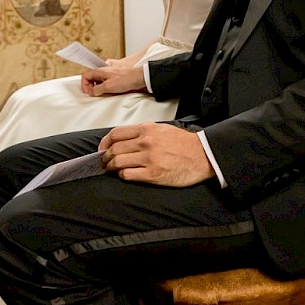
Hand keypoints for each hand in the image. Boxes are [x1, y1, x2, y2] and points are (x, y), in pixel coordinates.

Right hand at [80, 63, 146, 96]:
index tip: (88, 92)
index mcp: (100, 71)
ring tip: (100, 93)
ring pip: (97, 80)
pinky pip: (104, 82)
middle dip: (89, 86)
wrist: (137, 78)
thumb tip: (91, 92)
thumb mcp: (108, 87)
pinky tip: (107, 92)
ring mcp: (108, 74)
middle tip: (93, 94)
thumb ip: (97, 89)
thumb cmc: (124, 80)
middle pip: (90, 78)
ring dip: (97, 87)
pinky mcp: (113, 78)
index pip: (85, 75)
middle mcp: (103, 71)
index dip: (84, 84)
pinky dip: (103, 87)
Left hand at [97, 123, 214, 184]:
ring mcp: (148, 159)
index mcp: (146, 129)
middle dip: (105, 157)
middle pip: (114, 149)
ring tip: (112, 170)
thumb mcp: (162, 129)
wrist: (202, 155)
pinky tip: (125, 175)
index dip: (104, 142)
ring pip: (118, 162)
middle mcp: (145, 143)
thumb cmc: (183, 143)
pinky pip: (128, 175)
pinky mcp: (153, 174)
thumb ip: (142, 131)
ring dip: (111, 167)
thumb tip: (123, 138)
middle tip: (105, 162)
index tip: (102, 148)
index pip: (115, 134)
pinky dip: (122, 175)